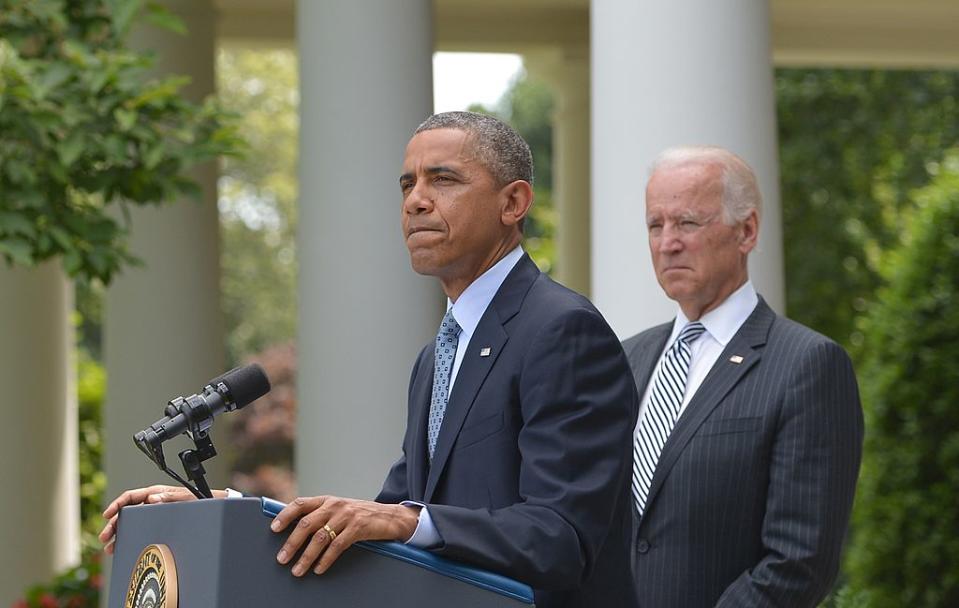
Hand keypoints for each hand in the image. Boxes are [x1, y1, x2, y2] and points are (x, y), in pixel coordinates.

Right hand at [99, 484, 226, 553]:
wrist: (209, 507)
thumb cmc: (197, 500)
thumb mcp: (184, 498)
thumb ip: (168, 497)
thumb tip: (151, 498)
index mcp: (155, 493)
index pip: (131, 496)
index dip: (117, 504)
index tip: (107, 514)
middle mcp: (151, 502)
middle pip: (126, 512)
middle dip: (113, 525)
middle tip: (105, 537)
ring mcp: (152, 513)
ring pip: (130, 523)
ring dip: (118, 534)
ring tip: (110, 548)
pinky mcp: (155, 523)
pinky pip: (138, 529)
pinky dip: (128, 538)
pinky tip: (122, 547)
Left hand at [271, 496, 419, 575]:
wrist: (390, 517)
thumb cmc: (360, 515)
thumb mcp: (339, 510)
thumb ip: (321, 515)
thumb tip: (296, 530)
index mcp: (327, 500)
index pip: (301, 503)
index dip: (285, 515)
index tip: (273, 528)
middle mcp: (335, 505)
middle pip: (307, 523)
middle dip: (292, 543)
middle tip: (282, 559)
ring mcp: (346, 516)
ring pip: (320, 537)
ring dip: (306, 556)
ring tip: (297, 570)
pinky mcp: (358, 528)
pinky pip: (337, 546)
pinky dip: (325, 560)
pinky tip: (318, 569)